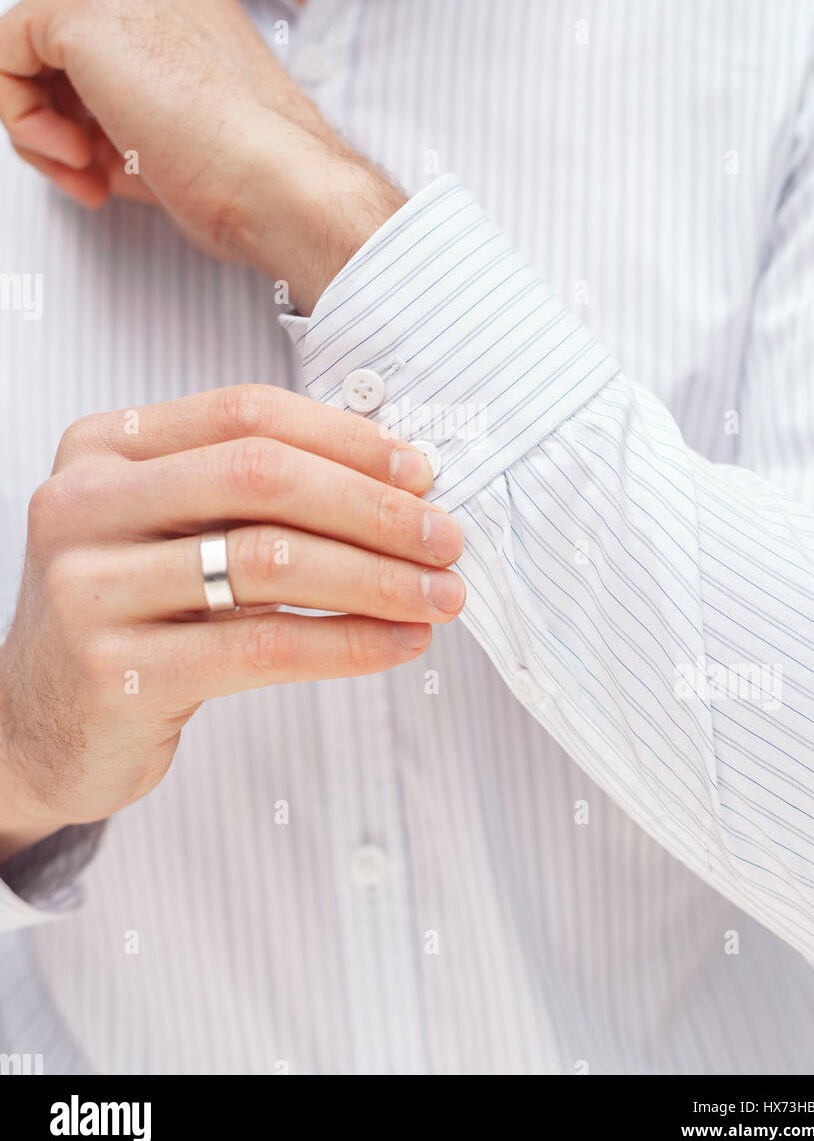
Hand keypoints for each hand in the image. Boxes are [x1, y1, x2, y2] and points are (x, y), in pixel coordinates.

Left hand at [0, 0, 403, 313]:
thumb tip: (62, 127)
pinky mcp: (75, 2)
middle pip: (51, 44)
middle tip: (96, 179)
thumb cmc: (245, 172)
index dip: (86, 115)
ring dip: (41, 130)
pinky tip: (78, 155)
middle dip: (60, 122)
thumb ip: (110, 109)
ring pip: (21, 53)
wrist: (276, 180)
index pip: (92, 44)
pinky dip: (23, 122)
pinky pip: (2, 62)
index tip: (111, 170)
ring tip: (92, 174)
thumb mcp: (167, 128)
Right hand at [0, 385, 463, 862]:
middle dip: (373, 506)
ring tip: (438, 596)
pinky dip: (348, 643)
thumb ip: (249, 491)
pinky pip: (262, 647)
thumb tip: (397, 480)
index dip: (346, 438)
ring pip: (270, 561)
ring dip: (376, 578)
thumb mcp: (166, 527)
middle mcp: (83, 505)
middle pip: (262, 477)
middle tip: (445, 538)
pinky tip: (396, 643)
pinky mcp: (117, 673)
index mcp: (103, 447)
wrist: (37, 725)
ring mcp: (91, 590)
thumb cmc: (129, 612)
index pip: (246, 414)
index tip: (419, 473)